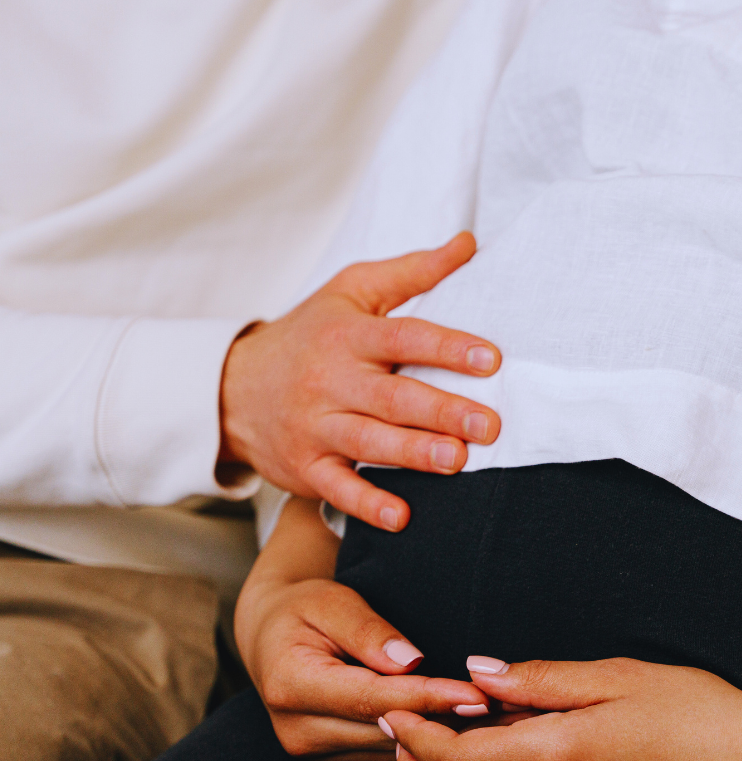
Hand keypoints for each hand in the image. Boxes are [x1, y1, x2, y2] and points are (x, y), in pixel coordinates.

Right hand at [220, 232, 500, 530]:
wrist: (231, 387)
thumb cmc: (310, 334)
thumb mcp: (352, 290)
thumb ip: (413, 271)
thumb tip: (468, 244)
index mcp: (349, 335)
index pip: (404, 337)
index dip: (448, 347)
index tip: (491, 359)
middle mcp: (331, 381)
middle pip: (392, 396)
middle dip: (441, 410)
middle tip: (488, 425)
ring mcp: (316, 426)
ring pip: (368, 441)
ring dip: (413, 454)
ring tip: (456, 461)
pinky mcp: (306, 467)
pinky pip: (338, 487)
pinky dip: (367, 504)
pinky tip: (402, 516)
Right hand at [235, 573, 491, 760]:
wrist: (273, 639)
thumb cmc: (306, 609)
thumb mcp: (331, 601)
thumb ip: (368, 630)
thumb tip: (410, 661)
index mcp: (291, 686)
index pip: (372, 697)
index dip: (427, 697)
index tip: (476, 694)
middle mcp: (300, 731)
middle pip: (387, 733)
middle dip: (447, 724)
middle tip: (505, 715)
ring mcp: (316, 756)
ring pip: (394, 756)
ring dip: (445, 744)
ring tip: (500, 728)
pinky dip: (431, 753)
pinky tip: (474, 740)